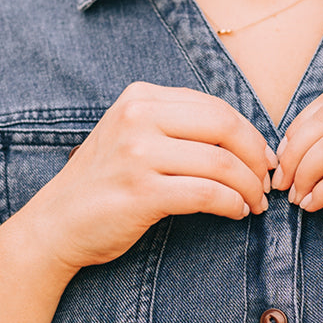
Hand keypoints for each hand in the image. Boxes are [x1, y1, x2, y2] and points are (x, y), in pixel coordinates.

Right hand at [21, 82, 275, 272]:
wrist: (55, 225)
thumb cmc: (103, 184)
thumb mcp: (132, 136)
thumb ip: (175, 126)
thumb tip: (244, 138)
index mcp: (140, 97)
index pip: (215, 107)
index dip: (250, 134)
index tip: (264, 158)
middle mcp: (138, 117)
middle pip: (224, 128)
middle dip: (257, 157)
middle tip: (267, 182)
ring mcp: (138, 154)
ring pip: (221, 163)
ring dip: (249, 187)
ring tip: (255, 204)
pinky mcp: (142, 192)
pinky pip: (207, 194)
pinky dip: (232, 204)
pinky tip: (235, 213)